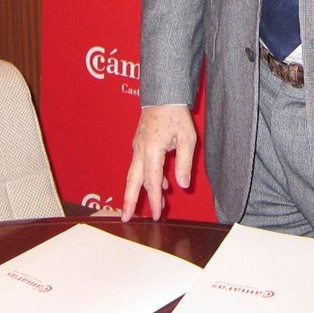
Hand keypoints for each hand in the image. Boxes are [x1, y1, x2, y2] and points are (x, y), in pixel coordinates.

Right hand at [121, 104, 196, 220]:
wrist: (163, 94)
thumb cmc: (176, 114)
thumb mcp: (187, 138)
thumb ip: (183, 163)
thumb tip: (182, 185)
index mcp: (152, 149)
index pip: (152, 181)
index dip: (154, 200)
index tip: (158, 214)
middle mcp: (140, 150)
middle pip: (133, 181)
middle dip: (129, 201)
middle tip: (126, 218)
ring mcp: (138, 146)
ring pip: (134, 173)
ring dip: (136, 191)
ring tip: (140, 207)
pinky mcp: (139, 143)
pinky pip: (139, 165)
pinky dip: (144, 177)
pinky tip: (158, 183)